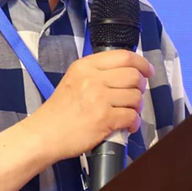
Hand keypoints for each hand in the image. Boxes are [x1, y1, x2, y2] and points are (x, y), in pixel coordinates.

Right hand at [27, 50, 154, 161]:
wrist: (44, 134)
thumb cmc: (59, 111)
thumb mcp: (73, 79)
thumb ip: (96, 72)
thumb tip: (127, 70)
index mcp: (85, 66)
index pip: (124, 56)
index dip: (142, 63)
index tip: (147, 70)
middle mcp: (92, 79)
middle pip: (134, 76)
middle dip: (140, 87)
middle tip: (134, 96)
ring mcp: (99, 99)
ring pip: (136, 97)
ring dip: (137, 107)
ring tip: (128, 112)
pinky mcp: (104, 119)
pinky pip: (132, 116)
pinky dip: (134, 122)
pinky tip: (127, 125)